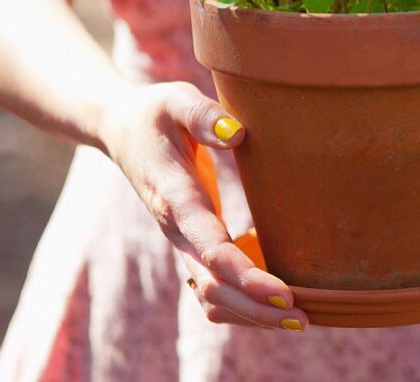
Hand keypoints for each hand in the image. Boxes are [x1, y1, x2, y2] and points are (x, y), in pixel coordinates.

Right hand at [100, 81, 307, 330]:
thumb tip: (237, 132)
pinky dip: (241, 302)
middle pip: (210, 286)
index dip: (243, 273)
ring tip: (299, 319)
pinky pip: (211, 286)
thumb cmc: (154, 111)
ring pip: (209, 295)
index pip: (209, 246)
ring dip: (249, 313)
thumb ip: (202, 115)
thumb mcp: (175, 100)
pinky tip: (277, 303)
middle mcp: (175, 229)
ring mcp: (181, 240)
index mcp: (173, 197)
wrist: (118, 128)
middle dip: (254, 307)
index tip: (279, 290)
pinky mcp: (190, 242)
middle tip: (301, 316)